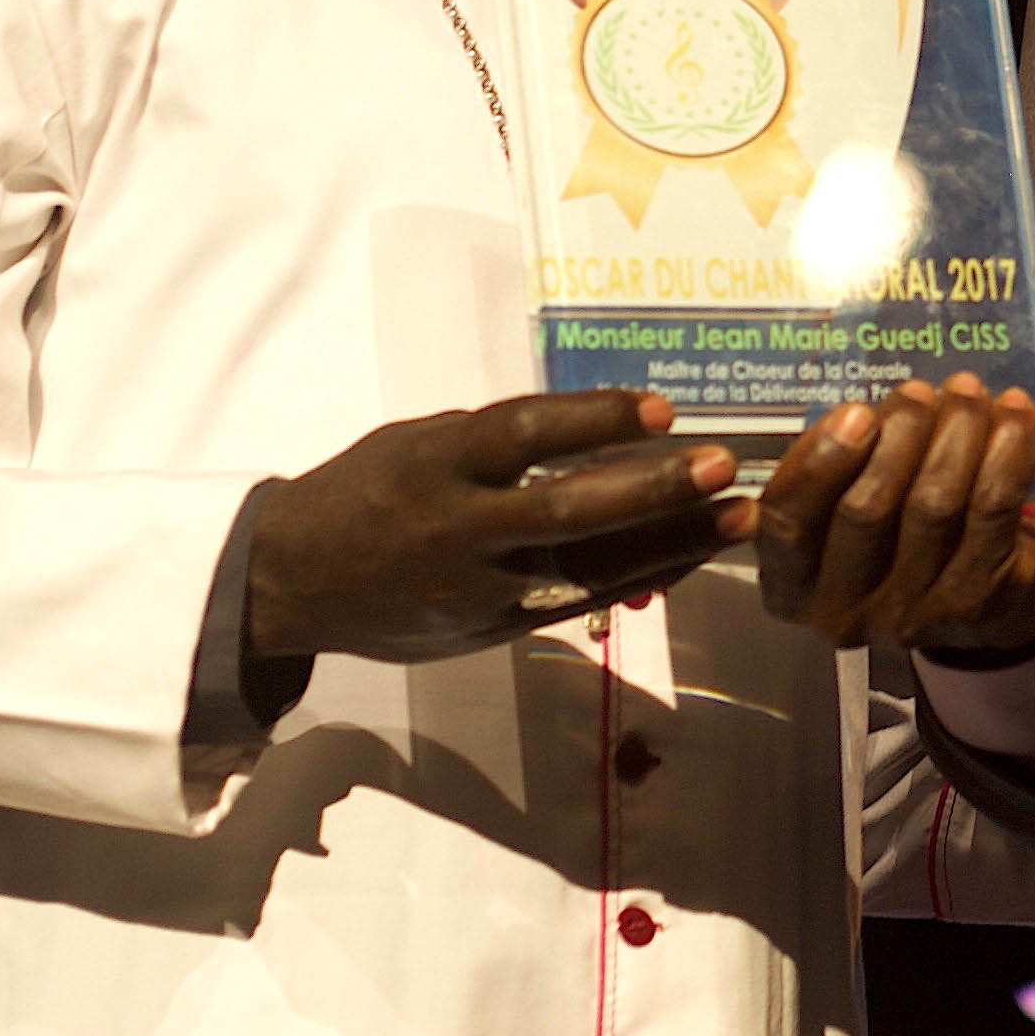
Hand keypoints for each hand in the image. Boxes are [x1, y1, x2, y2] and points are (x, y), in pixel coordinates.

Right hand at [243, 390, 746, 674]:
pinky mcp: (498, 629)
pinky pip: (584, 599)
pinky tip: (695, 553)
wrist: (294, 584)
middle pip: (568, 513)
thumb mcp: (416, 445)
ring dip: (673, 543)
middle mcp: (460, 531)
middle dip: (653, 491)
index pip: (524, 436)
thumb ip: (495, 443)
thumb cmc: (366, 493)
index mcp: (435, 466)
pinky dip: (643, 575)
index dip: (593, 420)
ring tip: (740, 517)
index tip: (660, 407)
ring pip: (590, 567)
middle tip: (721, 467)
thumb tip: (593, 433)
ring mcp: (482, 589)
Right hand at [746, 380, 1034, 658]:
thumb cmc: (905, 534)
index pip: (787, 522)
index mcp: (794, 583)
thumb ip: (842, 463)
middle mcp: (844, 610)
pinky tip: (1014, 414)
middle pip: (865, 510)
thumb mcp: (850, 504)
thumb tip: (873, 411)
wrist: (993, 595)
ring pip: (933, 504)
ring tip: (967, 392)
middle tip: (919, 392)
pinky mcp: (978, 602)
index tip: (855, 413)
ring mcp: (912, 614)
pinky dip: (1007, 449)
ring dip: (956, 431)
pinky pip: (992, 509)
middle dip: (898, 434)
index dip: (818, 462)